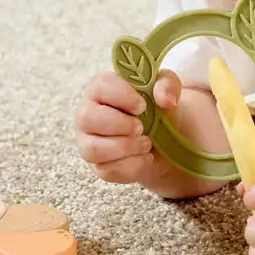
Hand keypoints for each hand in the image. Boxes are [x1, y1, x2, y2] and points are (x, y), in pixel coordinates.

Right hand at [74, 69, 186, 192]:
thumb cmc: (156, 107)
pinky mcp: (98, 166)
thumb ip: (168, 85)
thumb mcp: (167, 88)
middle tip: (141, 127)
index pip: (100, 86)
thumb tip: (166, 99)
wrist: (164, 138)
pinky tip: (146, 157)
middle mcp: (87, 114)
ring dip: (125, 147)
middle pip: (87, 118)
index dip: (122, 96)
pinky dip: (133, 165)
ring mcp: (88, 142)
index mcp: (101, 88)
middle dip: (120, 124)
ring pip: (92, 149)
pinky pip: (108, 170)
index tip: (142, 106)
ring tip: (146, 143)